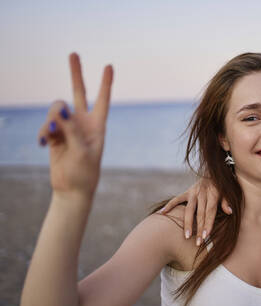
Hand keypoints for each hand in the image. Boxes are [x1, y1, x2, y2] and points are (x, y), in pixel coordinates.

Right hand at [38, 53, 112, 196]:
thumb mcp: (81, 151)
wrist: (72, 189)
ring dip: (52, 119)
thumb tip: (60, 110)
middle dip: (76, 74)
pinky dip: (44, 132)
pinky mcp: (56, 135)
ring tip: (51, 135)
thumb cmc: (84, 173)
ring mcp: (68, 128)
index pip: (102, 100)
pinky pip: (47, 125)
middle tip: (73, 53)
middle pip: (79, 93)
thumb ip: (71, 129)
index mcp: (98, 126)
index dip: (105, 83)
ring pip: (56, 110)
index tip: (109, 65)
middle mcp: (83, 123)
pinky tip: (44, 143)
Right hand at [159, 177, 231, 244]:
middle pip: (200, 214)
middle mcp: (202, 193)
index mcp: (213, 194)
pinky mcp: (187, 192)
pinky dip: (169, 205)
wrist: (214, 171)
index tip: (206, 236)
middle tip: (198, 242)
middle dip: (199, 229)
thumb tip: (229, 212)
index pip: (210, 212)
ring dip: (187, 223)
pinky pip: (177, 199)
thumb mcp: (227, 191)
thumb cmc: (222, 186)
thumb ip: (226, 201)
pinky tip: (162, 213)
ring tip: (186, 236)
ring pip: (189, 210)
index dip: (208, 224)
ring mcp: (193, 192)